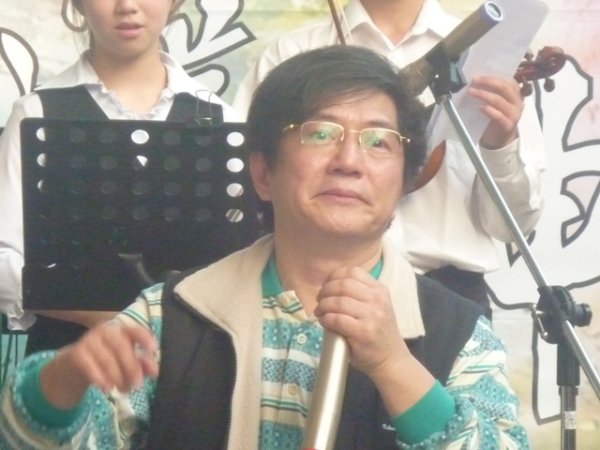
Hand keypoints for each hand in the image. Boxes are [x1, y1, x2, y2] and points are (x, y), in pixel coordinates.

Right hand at [40, 319, 158, 409]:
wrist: (76, 364)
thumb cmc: (108, 359)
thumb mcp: (126, 361)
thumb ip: (142, 364)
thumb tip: (154, 371)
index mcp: (122, 330)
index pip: (136, 331)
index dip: (145, 338)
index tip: (153, 349)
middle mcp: (107, 331)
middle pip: (121, 347)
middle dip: (131, 367)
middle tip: (137, 385)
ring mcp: (90, 339)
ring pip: (106, 358)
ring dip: (117, 376)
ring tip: (123, 390)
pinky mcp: (77, 352)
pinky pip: (89, 365)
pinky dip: (99, 377)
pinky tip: (106, 388)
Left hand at [314, 266, 434, 415]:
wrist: (391, 359)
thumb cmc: (378, 332)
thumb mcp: (376, 306)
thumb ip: (358, 294)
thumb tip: (328, 286)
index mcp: (379, 290)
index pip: (352, 272)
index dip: (333, 276)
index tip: (326, 286)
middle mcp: (377, 300)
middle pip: (343, 285)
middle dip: (325, 291)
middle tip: (320, 301)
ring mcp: (372, 316)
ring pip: (338, 302)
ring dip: (323, 306)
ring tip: (320, 313)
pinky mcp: (363, 332)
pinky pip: (337, 319)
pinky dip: (326, 319)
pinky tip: (325, 322)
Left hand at [469, 75, 523, 148]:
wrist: (500, 139)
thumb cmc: (495, 117)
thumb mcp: (496, 102)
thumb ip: (492, 92)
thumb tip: (476, 80)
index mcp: (516, 94)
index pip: (508, 80)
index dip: (493, 76)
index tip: (478, 74)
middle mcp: (517, 102)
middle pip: (504, 87)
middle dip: (488, 82)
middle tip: (474, 80)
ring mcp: (514, 114)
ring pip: (499, 100)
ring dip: (483, 94)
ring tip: (471, 92)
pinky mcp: (508, 125)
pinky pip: (498, 115)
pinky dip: (488, 110)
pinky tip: (480, 107)